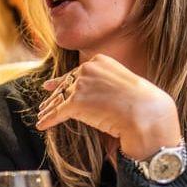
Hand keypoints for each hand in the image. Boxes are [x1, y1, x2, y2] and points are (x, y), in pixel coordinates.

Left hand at [34, 54, 180, 159]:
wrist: (145, 112)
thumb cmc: (142, 102)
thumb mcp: (124, 83)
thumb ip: (107, 83)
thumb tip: (100, 95)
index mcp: (99, 61)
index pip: (77, 73)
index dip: (62, 81)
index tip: (51, 86)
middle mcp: (87, 69)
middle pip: (66, 85)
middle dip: (54, 96)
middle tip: (45, 104)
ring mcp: (81, 85)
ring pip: (60, 98)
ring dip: (49, 108)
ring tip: (41, 114)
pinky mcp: (76, 102)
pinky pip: (58, 112)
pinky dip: (48, 119)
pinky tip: (41, 125)